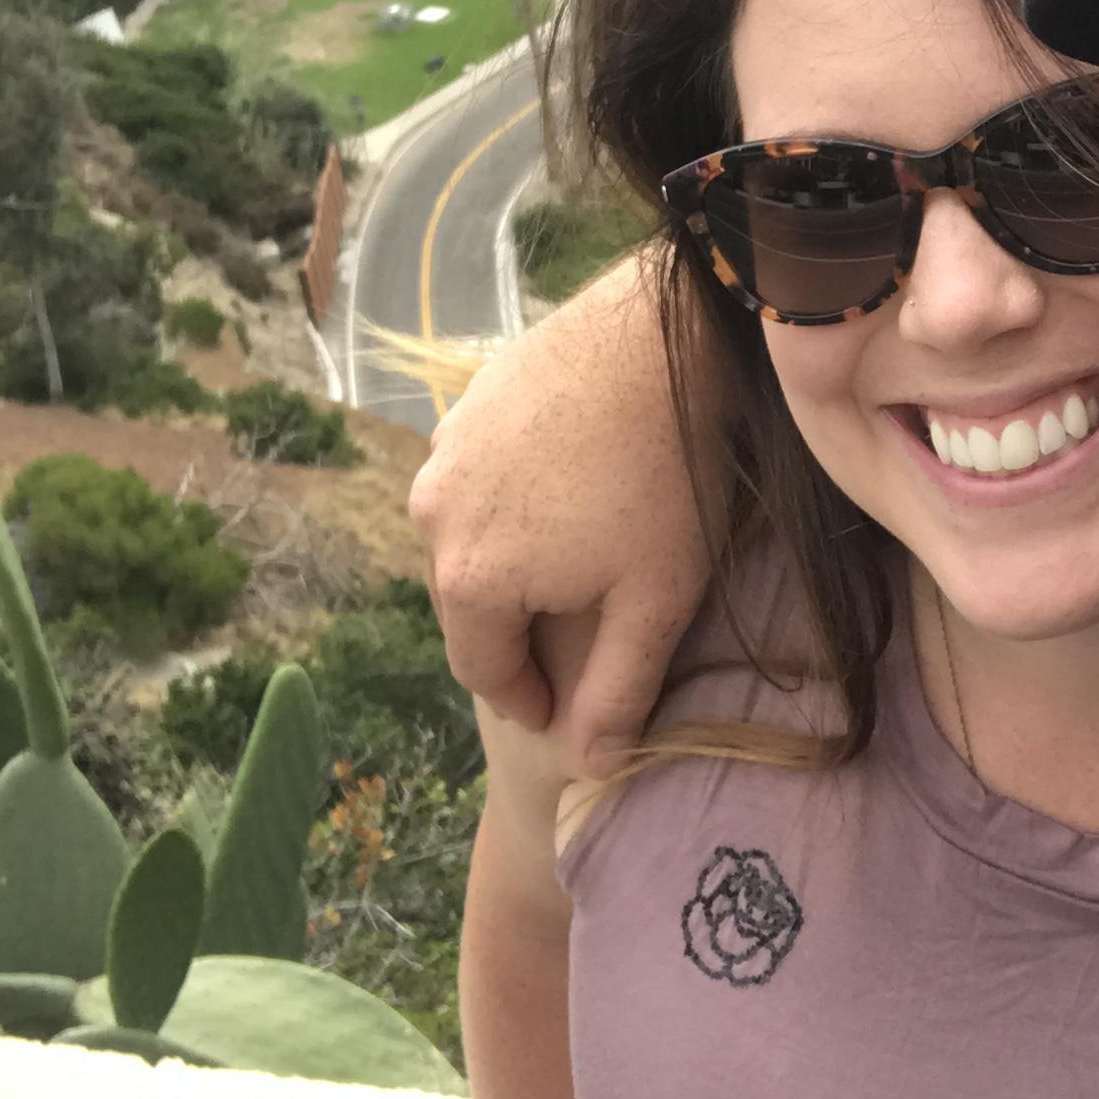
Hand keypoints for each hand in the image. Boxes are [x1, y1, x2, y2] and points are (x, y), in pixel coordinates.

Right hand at [411, 242, 713, 776]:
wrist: (663, 335)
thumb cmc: (666, 477)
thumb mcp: (656, 601)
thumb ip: (618, 691)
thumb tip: (591, 763)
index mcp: (467, 579)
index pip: (483, 672)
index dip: (532, 696)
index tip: (575, 699)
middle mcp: (432, 515)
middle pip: (471, 603)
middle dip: (522, 625)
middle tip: (589, 623)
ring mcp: (444, 450)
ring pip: (473, 536)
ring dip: (516, 557)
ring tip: (587, 550)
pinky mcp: (468, 402)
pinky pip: (483, 477)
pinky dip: (517, 497)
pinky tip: (577, 485)